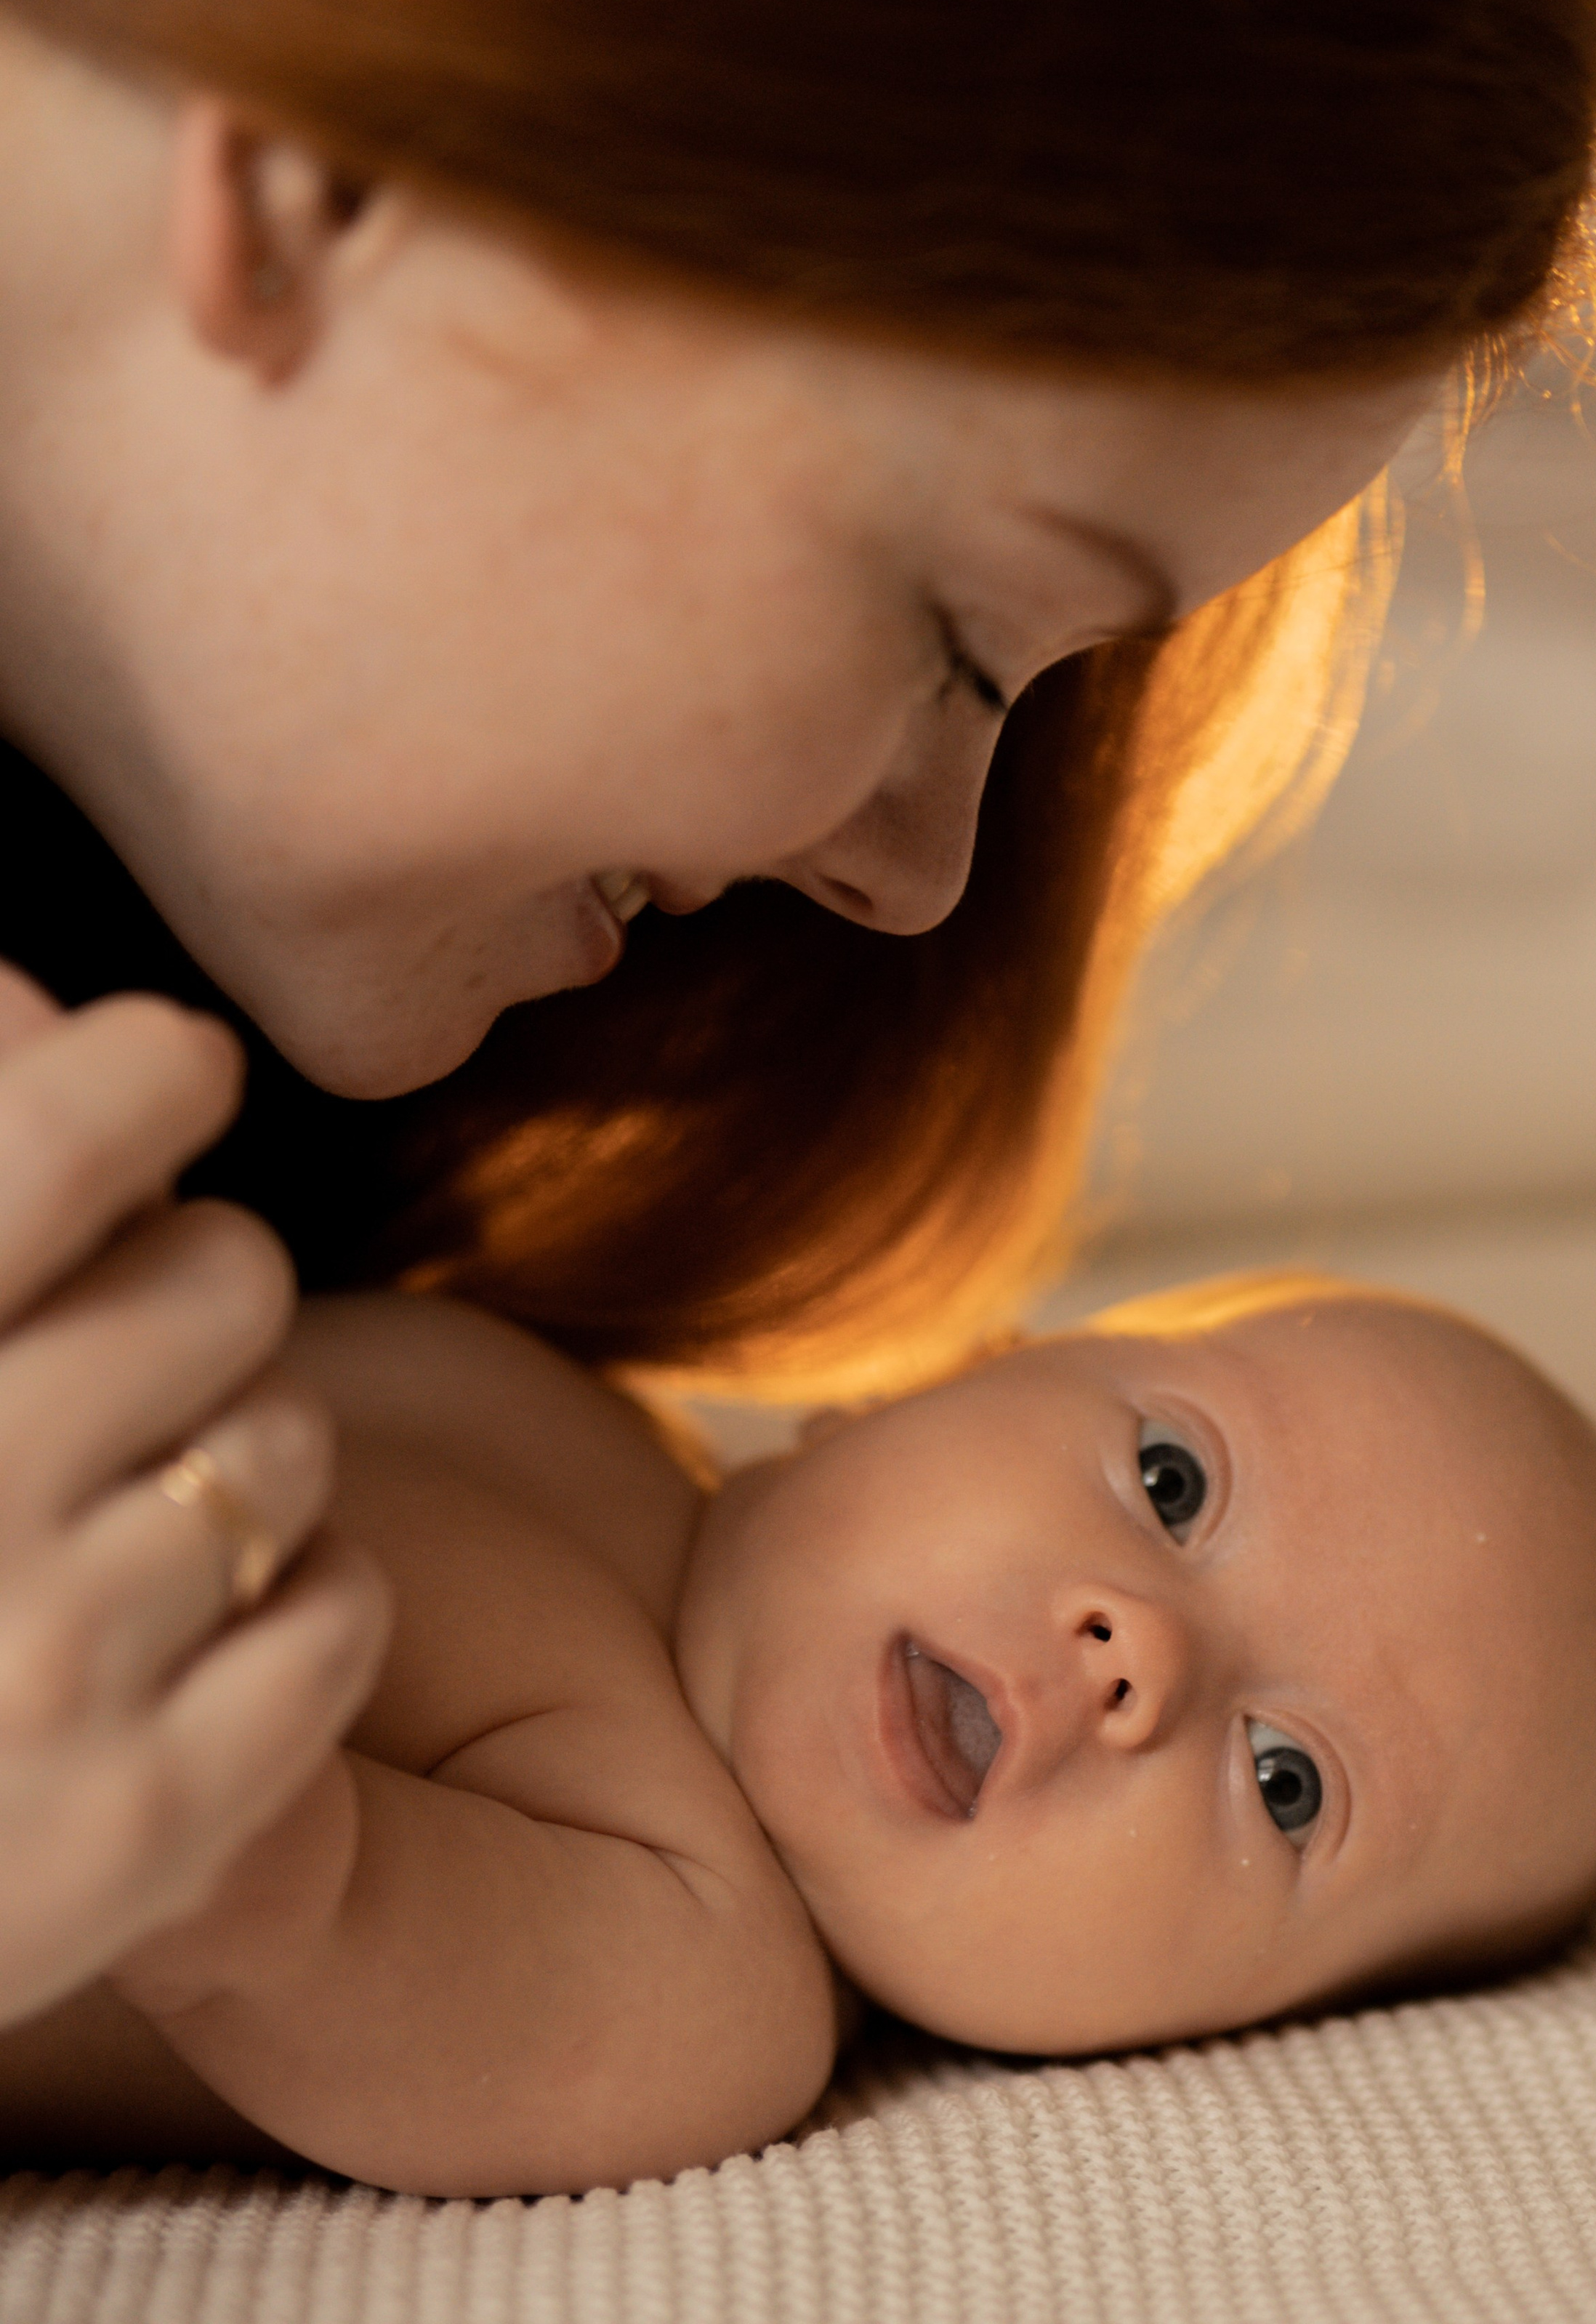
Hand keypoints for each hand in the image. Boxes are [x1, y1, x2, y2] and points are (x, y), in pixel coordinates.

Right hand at [0, 963, 389, 2030]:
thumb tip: (27, 991)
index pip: (69, 1125)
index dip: (146, 1068)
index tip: (166, 1073)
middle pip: (224, 1274)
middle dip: (185, 1306)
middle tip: (93, 1386)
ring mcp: (48, 1673)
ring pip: (293, 1447)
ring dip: (231, 1473)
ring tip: (101, 1544)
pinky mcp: (145, 1829)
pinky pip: (340, 1616)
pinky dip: (289, 1623)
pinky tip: (172, 1657)